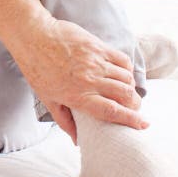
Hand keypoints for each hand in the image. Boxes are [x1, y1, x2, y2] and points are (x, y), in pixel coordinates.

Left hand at [10, 15, 147, 145]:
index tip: (144, 124)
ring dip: (130, 86)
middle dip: (135, 104)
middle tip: (133, 106)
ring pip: (126, 78)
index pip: (111, 111)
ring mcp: (95, 62)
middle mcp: (89, 80)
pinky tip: (122, 72)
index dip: (131, 119)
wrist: (33, 36)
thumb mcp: (47, 98)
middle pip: (125, 95)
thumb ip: (64, 120)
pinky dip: (127, 68)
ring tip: (126, 90)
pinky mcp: (97, 46)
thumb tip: (77, 140)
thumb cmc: (37, 68)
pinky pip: (122, 59)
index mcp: (77, 96)